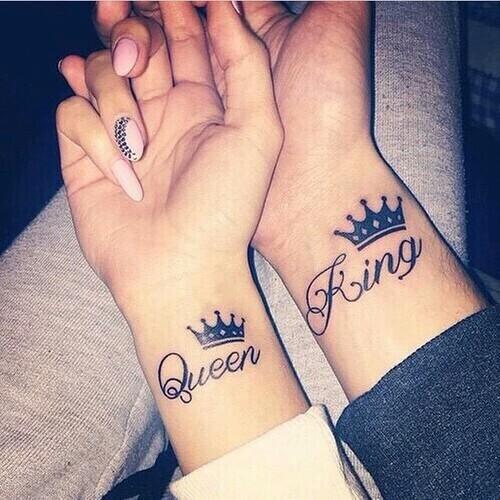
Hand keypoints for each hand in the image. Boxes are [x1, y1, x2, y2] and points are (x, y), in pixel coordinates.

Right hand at [93, 1, 370, 259]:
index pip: (186, 37)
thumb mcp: (256, 131)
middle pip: (135, 42)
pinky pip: (72, 113)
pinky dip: (93, 135)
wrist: (181, 270)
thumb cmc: (224, 209)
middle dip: (128, 27)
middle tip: (128, 33)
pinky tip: (120, 169)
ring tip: (139, 143)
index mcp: (205, 102)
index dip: (176, 10)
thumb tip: (225, 8)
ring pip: (98, 70)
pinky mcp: (86, 153)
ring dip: (114, 95)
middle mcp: (162, 110)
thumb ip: (245, 63)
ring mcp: (123, 131)